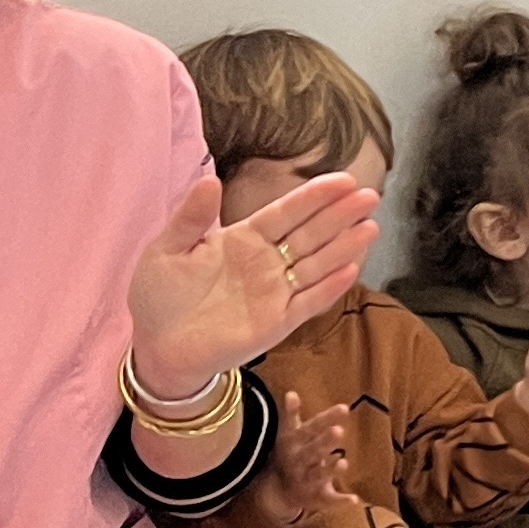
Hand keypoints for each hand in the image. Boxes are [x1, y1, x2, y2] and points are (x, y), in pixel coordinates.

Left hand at [129, 169, 376, 399]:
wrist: (158, 347)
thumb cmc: (160, 296)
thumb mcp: (166, 249)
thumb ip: (191, 218)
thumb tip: (211, 180)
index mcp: (244, 239)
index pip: (286, 213)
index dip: (314, 197)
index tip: (344, 180)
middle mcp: (267, 262)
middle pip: (310, 234)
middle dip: (340, 216)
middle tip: (370, 196)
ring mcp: (277, 292)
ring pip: (317, 265)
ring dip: (344, 247)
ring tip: (370, 227)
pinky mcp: (279, 322)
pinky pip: (309, 302)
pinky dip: (329, 288)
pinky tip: (350, 270)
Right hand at [258, 389, 349, 527]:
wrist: (276, 492)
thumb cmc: (289, 454)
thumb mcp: (288, 435)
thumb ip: (291, 415)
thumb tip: (291, 392)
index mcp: (294, 444)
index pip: (310, 429)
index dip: (325, 419)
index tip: (344, 407)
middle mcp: (299, 462)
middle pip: (312, 452)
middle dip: (325, 442)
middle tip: (339, 431)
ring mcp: (307, 481)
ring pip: (318, 476)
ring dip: (330, 470)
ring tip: (344, 462)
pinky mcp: (316, 499)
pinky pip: (327, 501)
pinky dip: (340, 501)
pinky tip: (355, 500)